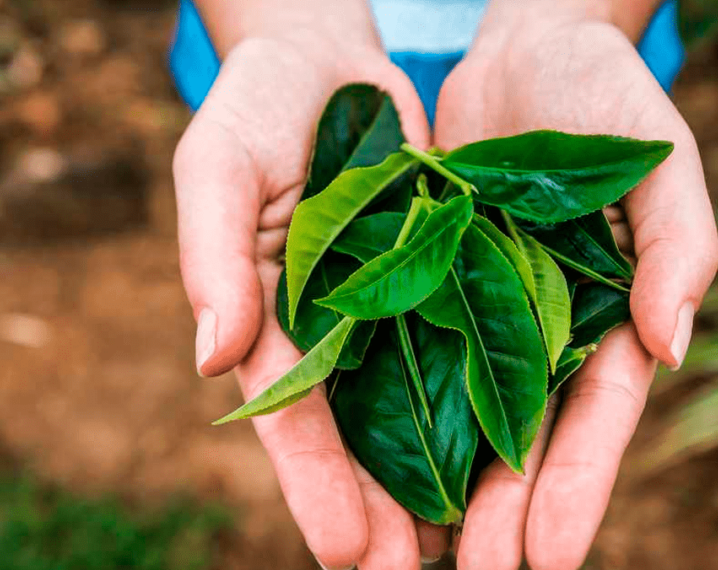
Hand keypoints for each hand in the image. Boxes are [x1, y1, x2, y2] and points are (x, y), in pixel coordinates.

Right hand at [172, 9, 444, 566]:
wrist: (326, 60)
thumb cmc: (257, 107)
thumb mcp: (220, 168)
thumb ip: (212, 258)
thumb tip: (210, 357)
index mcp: (271, 315)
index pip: (292, 413)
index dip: (316, 483)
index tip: (345, 551)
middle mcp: (334, 326)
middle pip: (359, 431)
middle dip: (382, 507)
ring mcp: (390, 306)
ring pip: (417, 405)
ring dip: (439, 475)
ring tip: (464, 548)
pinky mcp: (444, 276)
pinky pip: (466, 343)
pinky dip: (480, 400)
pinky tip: (507, 455)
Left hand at [433, 3, 717, 568]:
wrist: (527, 48)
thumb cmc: (608, 99)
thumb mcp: (658, 163)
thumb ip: (676, 247)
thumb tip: (674, 344)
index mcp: (609, 317)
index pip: (597, 415)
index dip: (577, 484)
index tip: (551, 554)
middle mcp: (545, 330)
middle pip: (525, 434)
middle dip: (504, 510)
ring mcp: (484, 313)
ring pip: (461, 412)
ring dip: (443, 484)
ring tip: (418, 553)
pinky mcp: (427, 283)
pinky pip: (406, 351)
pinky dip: (391, 407)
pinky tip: (369, 463)